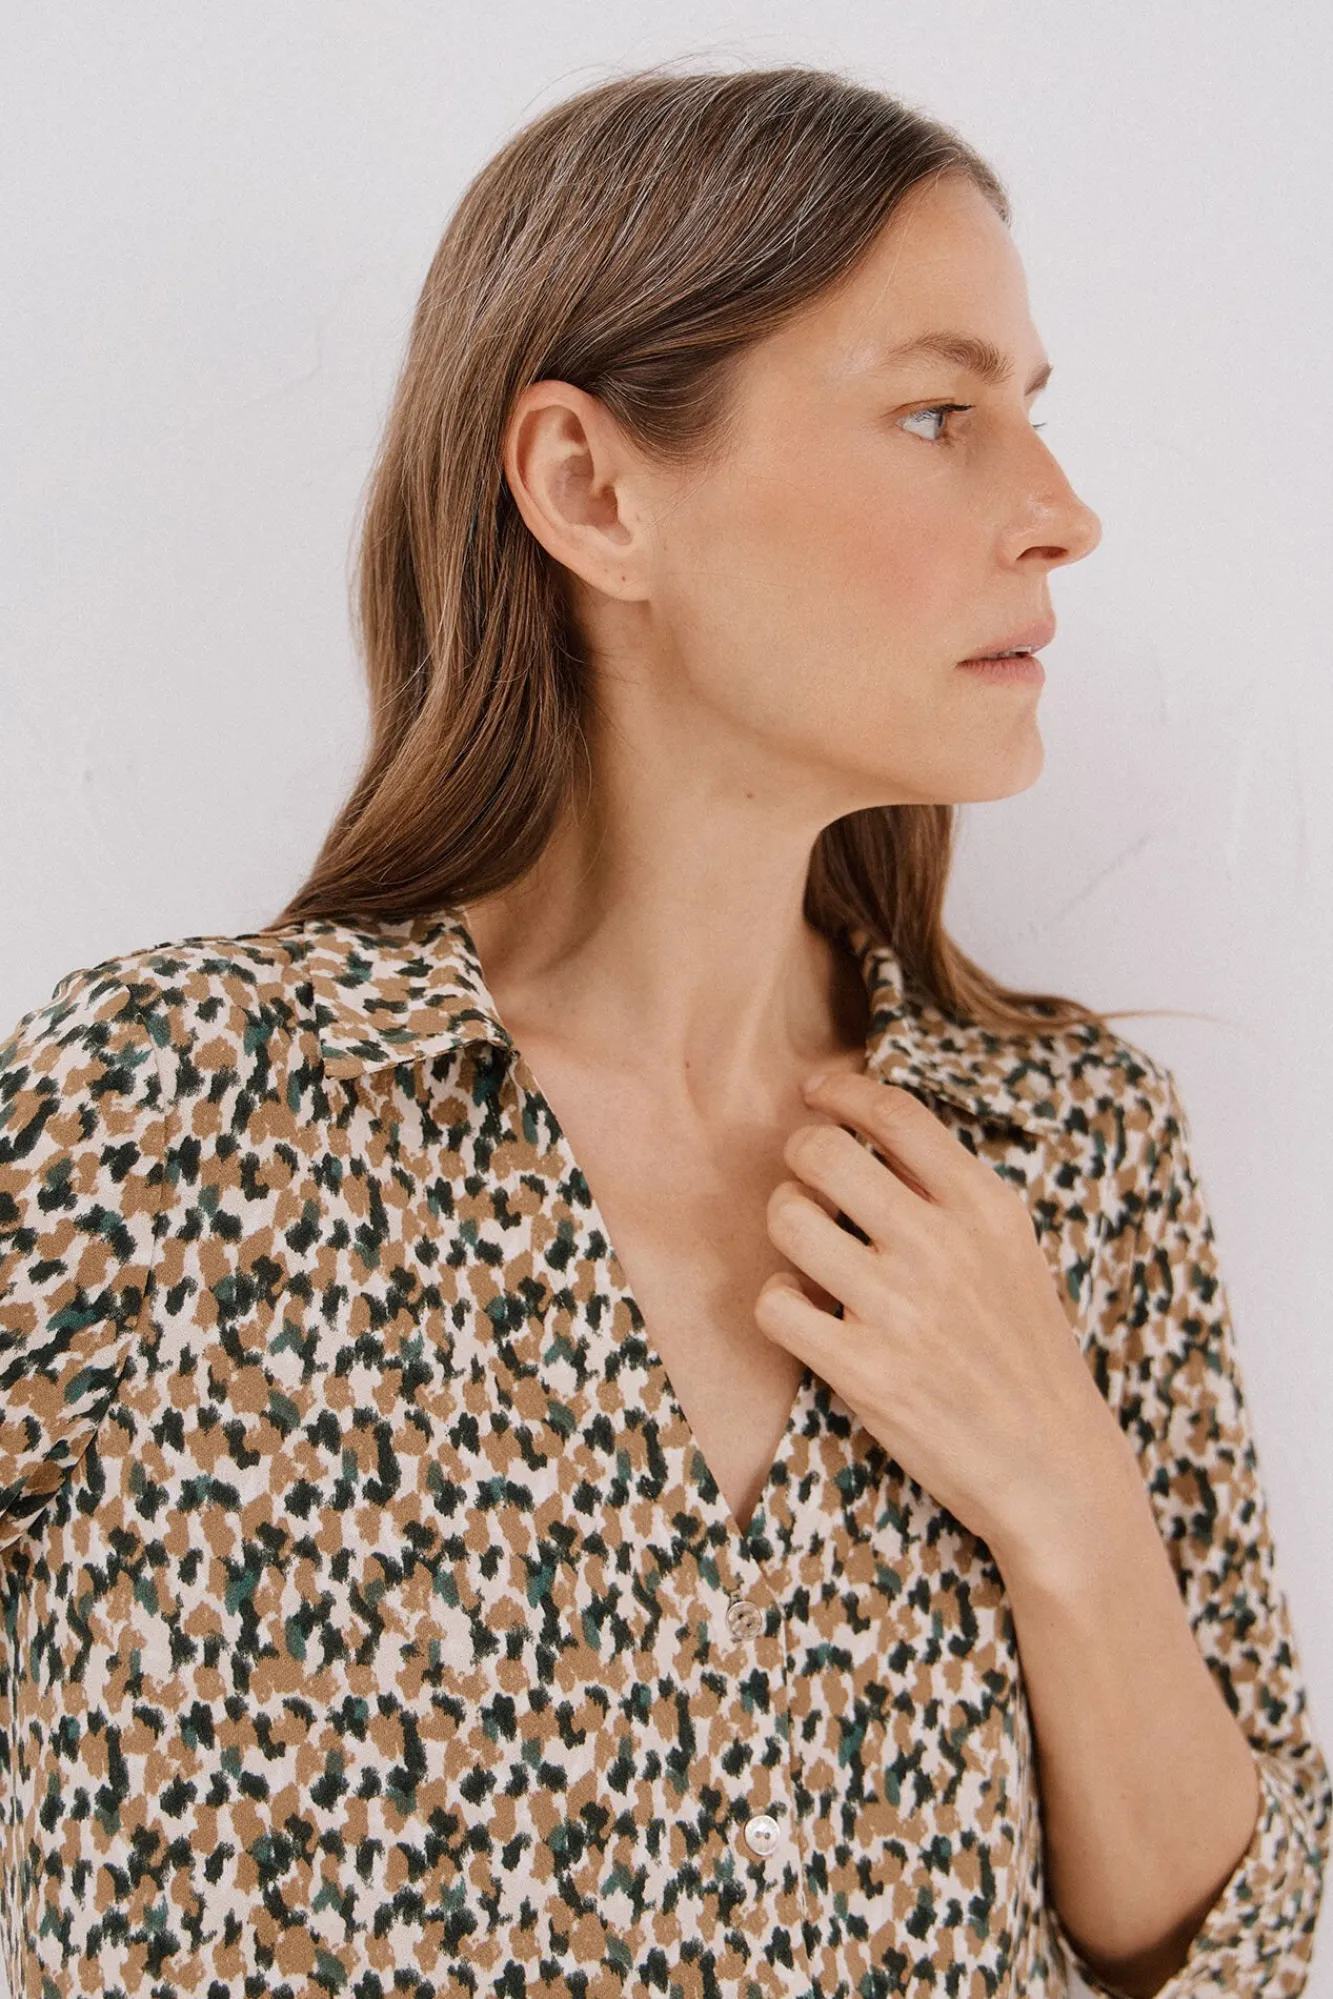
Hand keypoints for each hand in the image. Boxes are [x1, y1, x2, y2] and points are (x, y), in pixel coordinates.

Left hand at [754, 1070, 1129, 1562]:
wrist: (1054, 1467)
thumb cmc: (1023, 1352)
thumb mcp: (1011, 1250)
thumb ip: (949, 1188)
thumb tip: (872, 1122)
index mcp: (984, 1207)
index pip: (893, 1110)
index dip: (839, 1091)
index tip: (816, 1095)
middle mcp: (940, 1246)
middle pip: (821, 1151)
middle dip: (799, 1158)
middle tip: (808, 1184)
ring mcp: (898, 1309)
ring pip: (787, 1218)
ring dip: (785, 1227)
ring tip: (808, 1253)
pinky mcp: (862, 1371)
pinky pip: (773, 1301)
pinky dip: (779, 1302)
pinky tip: (807, 1313)